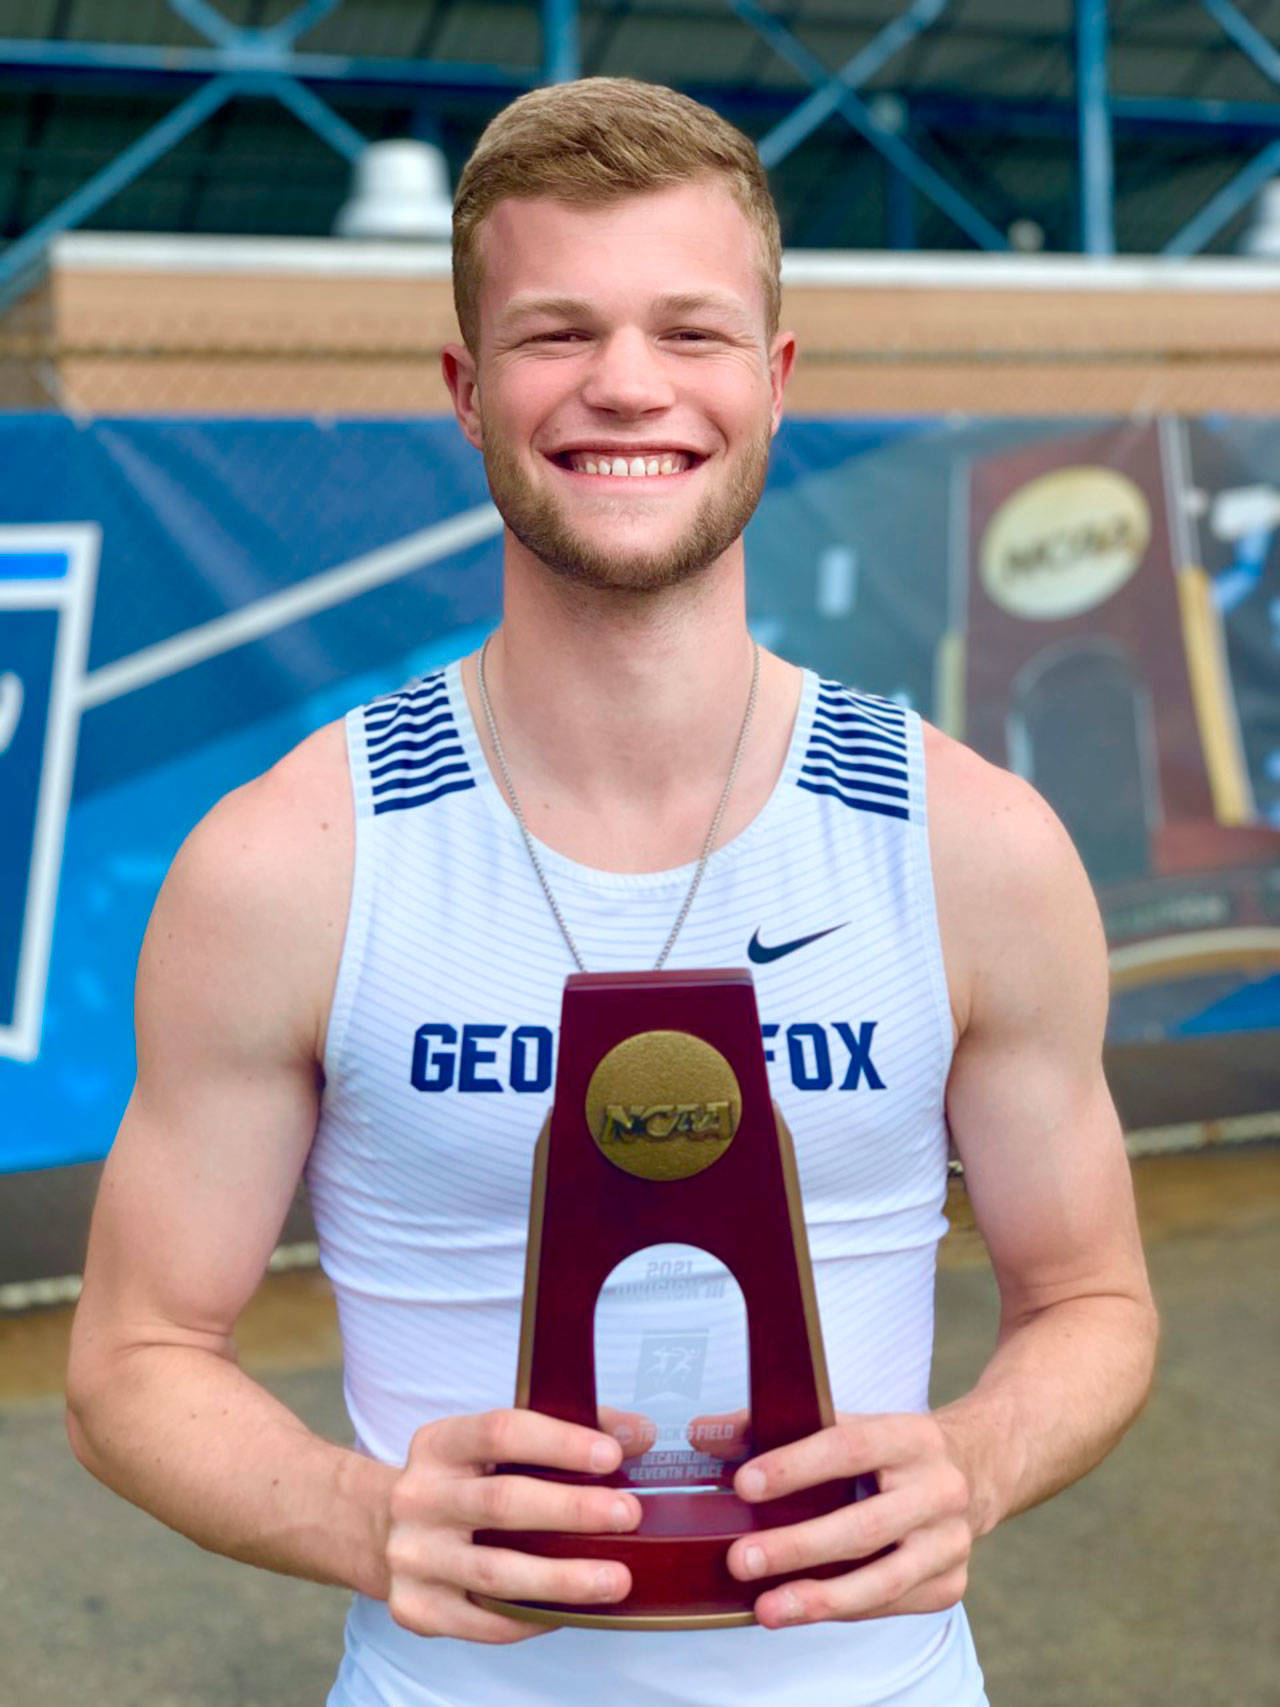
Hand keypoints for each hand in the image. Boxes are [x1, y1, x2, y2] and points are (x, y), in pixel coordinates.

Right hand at [385, 1406, 648, 1642]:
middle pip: (501, 1503)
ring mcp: (413, 1558)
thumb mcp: (495, 1446)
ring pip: (496, 1573)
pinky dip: (533, 1618)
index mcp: (439, 1444)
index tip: (611, 1456)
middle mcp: (418, 1498)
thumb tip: (637, 1435)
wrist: (382, 1532)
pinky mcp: (417, 1609)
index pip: (499, 1432)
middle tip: (629, 1515)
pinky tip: (572, 1611)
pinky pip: (484, 1621)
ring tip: (616, 1579)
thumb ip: (568, 1430)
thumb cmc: (462, 1482)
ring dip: (563, 1578)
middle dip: (572, 1510)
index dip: (558, 1443)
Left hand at [693, 1408, 972, 1628]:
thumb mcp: (849, 1422)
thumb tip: (702, 1433)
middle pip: (862, 1525)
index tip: (744, 1485)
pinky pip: (888, 1605)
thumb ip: (774, 1426)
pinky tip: (801, 1611)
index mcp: (910, 1436)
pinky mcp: (949, 1585)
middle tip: (739, 1560)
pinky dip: (843, 1609)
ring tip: (765, 1607)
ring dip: (818, 1597)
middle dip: (796, 1546)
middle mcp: (938, 1489)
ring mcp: (950, 1542)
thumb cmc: (892, 1448)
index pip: (848, 1447)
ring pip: (881, 1579)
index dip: (795, 1466)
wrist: (978, 1468)